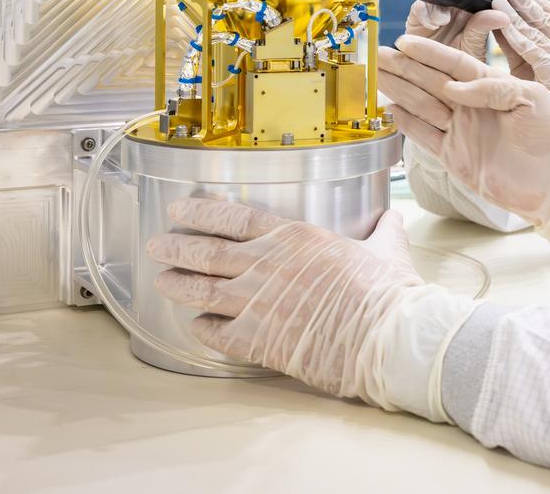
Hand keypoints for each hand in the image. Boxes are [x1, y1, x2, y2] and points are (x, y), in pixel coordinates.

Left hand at [147, 198, 474, 416]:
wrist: (385, 335)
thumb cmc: (387, 292)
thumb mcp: (387, 250)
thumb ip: (383, 232)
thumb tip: (392, 219)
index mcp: (295, 238)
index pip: (234, 218)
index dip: (202, 212)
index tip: (179, 208)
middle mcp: (267, 265)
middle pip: (207, 252)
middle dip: (176, 246)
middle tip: (157, 244)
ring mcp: (257, 303)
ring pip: (201, 289)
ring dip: (177, 284)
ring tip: (161, 280)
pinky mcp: (256, 340)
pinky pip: (215, 332)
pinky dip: (200, 327)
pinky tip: (194, 324)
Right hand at [379, 36, 549, 224]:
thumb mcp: (530, 98)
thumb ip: (492, 88)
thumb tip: (453, 87)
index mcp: (492, 86)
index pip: (454, 63)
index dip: (430, 53)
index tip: (406, 41)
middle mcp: (473, 106)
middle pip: (431, 81)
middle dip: (405, 67)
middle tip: (379, 54)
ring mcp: (463, 131)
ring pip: (423, 106)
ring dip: (400, 90)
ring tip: (376, 75)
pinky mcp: (456, 157)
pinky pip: (426, 136)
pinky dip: (407, 124)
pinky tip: (391, 109)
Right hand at [406, 0, 508, 61]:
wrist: (436, 82)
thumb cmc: (460, 65)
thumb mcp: (474, 47)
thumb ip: (483, 28)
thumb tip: (503, 15)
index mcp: (477, 6)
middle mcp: (457, 2)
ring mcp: (437, 7)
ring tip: (444, 18)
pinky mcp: (418, 17)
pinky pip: (419, 6)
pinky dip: (425, 12)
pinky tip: (432, 24)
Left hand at [493, 0, 549, 106]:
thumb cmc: (534, 108)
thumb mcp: (523, 67)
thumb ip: (515, 44)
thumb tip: (496, 17)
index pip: (549, 14)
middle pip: (546, 16)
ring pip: (538, 29)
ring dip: (517, 10)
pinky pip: (532, 48)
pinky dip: (515, 34)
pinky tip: (500, 22)